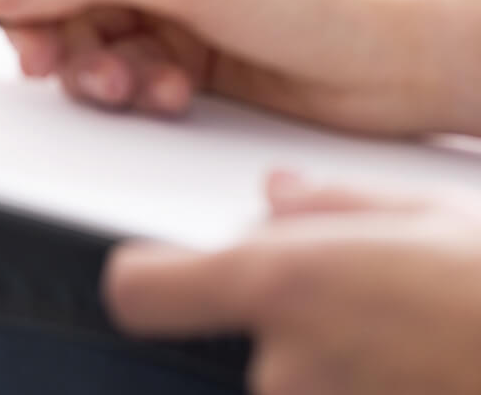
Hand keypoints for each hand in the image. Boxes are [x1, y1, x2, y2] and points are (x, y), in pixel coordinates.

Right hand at [0, 0, 480, 135]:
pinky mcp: (174, 55)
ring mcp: (157, 2)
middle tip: (47, 62)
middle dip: (40, 27)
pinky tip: (172, 92)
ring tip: (131, 84)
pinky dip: (132, 89)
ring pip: (74, 36)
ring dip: (91, 68)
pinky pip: (114, 73)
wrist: (401, 61)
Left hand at [106, 171, 480, 394]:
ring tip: (429, 339)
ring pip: (307, 385)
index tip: (177, 274)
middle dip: (302, 325)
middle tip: (389, 306)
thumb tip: (277, 202)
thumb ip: (333, 210)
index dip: (157, 281)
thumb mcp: (429, 214)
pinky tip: (436, 368)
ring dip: (352, 368)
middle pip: (250, 342)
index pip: (140, 291)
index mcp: (284, 284)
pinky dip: (383, 388)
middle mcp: (290, 365)